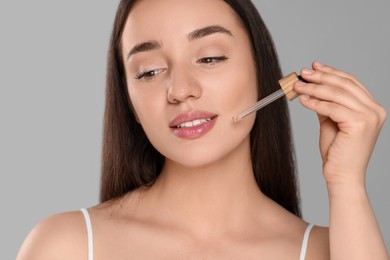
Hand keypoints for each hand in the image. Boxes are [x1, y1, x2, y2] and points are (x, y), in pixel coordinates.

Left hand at [294, 62, 385, 186]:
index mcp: (371, 107)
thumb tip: (313, 88)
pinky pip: (331, 108)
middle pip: (344, 85)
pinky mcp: (360, 124)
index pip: (350, 82)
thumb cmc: (337, 152)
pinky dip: (315, 103)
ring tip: (297, 86)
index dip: (331, 72)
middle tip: (302, 73)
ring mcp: (370, 116)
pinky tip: (302, 100)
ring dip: (314, 88)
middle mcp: (375, 110)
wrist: (342, 175)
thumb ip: (327, 105)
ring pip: (337, 94)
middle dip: (320, 77)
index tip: (314, 66)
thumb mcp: (331, 122)